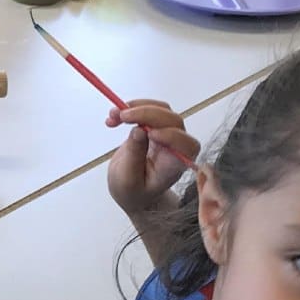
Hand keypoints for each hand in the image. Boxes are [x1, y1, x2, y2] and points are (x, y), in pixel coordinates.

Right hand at [105, 100, 196, 214]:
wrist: (133, 191)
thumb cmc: (134, 191)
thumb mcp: (128, 180)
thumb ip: (134, 156)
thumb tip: (138, 130)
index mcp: (175, 165)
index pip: (185, 145)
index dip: (172, 135)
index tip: (149, 134)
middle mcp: (176, 147)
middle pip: (172, 121)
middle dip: (147, 114)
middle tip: (121, 116)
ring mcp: (168, 134)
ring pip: (162, 110)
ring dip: (137, 107)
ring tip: (114, 115)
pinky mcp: (156, 126)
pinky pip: (150, 109)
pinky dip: (132, 108)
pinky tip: (115, 116)